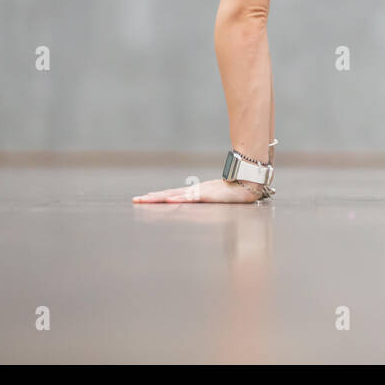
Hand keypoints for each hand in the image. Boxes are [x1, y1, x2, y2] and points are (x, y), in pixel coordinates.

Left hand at [133, 178, 267, 203]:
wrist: (248, 183)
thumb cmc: (235, 191)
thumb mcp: (217, 198)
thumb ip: (207, 200)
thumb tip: (199, 201)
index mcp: (195, 192)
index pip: (172, 194)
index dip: (157, 196)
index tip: (144, 198)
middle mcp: (194, 191)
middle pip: (168, 194)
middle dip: (151, 198)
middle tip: (135, 200)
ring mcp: (200, 192)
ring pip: (175, 195)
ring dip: (159, 198)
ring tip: (146, 199)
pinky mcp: (207, 195)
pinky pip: (191, 198)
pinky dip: (179, 198)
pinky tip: (169, 200)